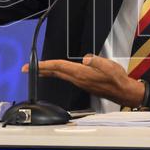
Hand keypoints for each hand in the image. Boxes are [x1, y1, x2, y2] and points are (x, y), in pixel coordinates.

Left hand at [22, 54, 144, 107]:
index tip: (32, 66)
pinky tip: (56, 71)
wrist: (123, 91)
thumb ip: (98, 61)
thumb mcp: (110, 67)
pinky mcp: (83, 83)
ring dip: (47, 71)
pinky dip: (57, 72)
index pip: (59, 67)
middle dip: (40, 69)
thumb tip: (87, 58)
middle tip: (26, 69)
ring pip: (59, 74)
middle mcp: (78, 79)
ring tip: (37, 69)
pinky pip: (65, 76)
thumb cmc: (117, 79)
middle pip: (55, 72)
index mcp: (82, 74)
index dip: (45, 65)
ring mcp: (79, 82)